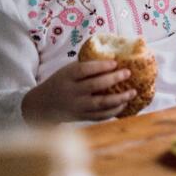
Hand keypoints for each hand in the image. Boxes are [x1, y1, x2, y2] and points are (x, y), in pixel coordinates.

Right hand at [21, 60, 135, 123]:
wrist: (42, 106)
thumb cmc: (61, 82)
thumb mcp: (67, 71)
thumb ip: (86, 66)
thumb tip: (114, 58)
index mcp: (67, 77)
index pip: (84, 70)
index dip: (101, 66)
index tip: (115, 62)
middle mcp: (71, 92)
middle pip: (94, 86)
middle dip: (113, 79)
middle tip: (128, 73)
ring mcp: (77, 107)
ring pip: (100, 104)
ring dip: (119, 99)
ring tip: (133, 92)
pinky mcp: (81, 117)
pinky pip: (100, 116)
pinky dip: (113, 111)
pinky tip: (124, 104)